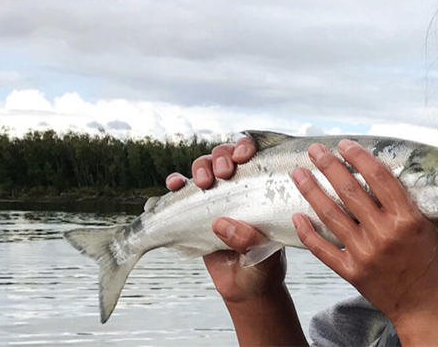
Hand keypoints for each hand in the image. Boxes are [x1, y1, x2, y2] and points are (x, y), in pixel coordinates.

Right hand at [166, 138, 304, 344]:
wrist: (246, 288)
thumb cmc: (263, 266)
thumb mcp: (264, 254)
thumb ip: (248, 239)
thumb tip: (221, 223)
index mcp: (262, 189)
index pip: (255, 156)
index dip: (245, 148)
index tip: (243, 157)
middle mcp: (239, 187)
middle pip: (225, 155)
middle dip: (221, 157)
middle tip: (224, 173)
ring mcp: (216, 198)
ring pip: (203, 168)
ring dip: (200, 167)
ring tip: (202, 182)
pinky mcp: (196, 212)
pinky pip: (181, 192)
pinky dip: (175, 184)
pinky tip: (173, 186)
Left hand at [289, 140, 437, 328]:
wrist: (424, 303)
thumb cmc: (430, 261)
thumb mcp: (432, 224)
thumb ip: (416, 199)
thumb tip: (400, 171)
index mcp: (406, 218)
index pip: (378, 178)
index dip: (359, 157)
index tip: (345, 144)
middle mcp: (383, 233)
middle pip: (349, 191)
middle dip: (328, 166)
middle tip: (314, 150)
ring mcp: (364, 253)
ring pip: (330, 215)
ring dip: (312, 190)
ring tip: (298, 173)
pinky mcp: (351, 271)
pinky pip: (322, 249)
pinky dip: (307, 232)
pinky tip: (297, 215)